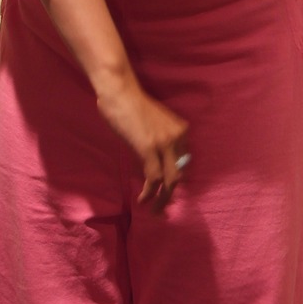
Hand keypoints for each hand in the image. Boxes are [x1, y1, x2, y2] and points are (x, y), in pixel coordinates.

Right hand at [94, 75, 190, 209]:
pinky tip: (143, 200)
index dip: (174, 180)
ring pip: (170, 180)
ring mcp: (164, 143)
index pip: (182, 163)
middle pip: (179, 174)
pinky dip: (150, 192)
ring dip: (162, 199)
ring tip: (154, 211)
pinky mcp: (148, 148)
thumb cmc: (131, 105)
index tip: (165, 192)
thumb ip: (159, 140)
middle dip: (171, 195)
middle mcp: (178, 136)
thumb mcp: (154, 124)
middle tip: (162, 209)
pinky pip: (154, 177)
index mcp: (181, 130)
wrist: (120, 92)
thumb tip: (155, 163)